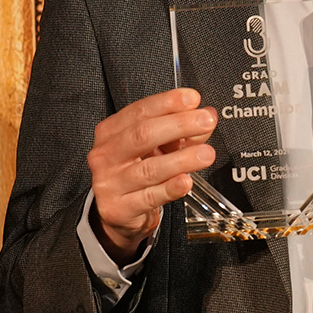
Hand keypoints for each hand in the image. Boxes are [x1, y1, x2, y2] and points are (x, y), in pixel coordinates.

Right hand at [88, 88, 217, 261]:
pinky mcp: (119, 209)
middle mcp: (105, 155)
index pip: (138, 111)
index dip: (167, 103)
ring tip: (206, 154)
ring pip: (149, 169)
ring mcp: (109, 183)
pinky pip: (149, 197)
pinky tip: (186, 181)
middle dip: (178, 125)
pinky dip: (170, 188)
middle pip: (142, 135)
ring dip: (182, 159)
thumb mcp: (156, 147)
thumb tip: (207, 117)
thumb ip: (181, 132)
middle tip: (205, 121)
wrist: (120, 213)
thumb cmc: (137, 171)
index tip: (192, 99)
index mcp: (110, 132)